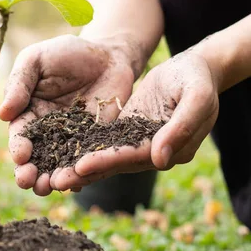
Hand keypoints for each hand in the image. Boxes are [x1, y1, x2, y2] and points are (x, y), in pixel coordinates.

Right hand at [0, 34, 136, 195]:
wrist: (109, 55)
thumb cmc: (67, 52)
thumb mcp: (36, 59)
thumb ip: (19, 83)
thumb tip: (3, 114)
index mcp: (28, 113)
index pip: (20, 135)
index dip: (18, 147)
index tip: (21, 154)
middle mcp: (47, 132)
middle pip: (35, 159)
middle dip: (29, 172)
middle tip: (28, 182)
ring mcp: (72, 140)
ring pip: (59, 166)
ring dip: (52, 179)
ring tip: (52, 187)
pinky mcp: (96, 144)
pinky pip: (87, 163)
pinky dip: (82, 175)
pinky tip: (79, 182)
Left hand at [51, 51, 219, 190]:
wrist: (195, 69)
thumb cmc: (199, 80)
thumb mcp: (197, 97)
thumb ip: (182, 127)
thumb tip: (161, 160)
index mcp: (173, 149)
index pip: (134, 157)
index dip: (107, 161)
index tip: (82, 166)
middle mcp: (152, 152)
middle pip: (114, 164)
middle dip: (85, 173)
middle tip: (55, 181)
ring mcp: (137, 142)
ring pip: (104, 157)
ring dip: (78, 167)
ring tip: (50, 176)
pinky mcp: (125, 131)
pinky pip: (102, 143)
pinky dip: (82, 150)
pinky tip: (58, 156)